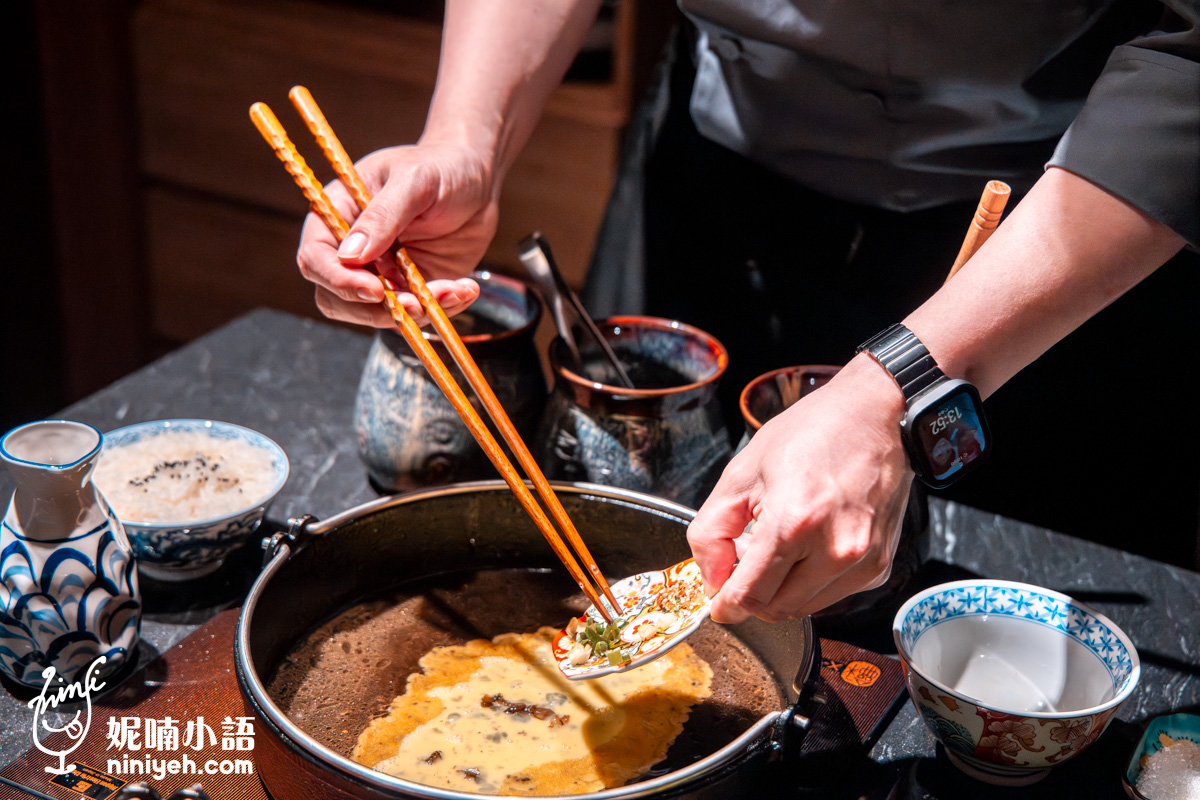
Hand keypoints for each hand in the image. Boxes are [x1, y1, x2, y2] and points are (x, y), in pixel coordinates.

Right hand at [296, 141, 497, 327]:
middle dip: (375, 310)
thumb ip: (382, 215)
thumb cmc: (440, 167)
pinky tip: (465, 289)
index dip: (338, 280)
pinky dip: (440, 310)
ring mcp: (381, 273)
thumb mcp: (414, 180)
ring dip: (413, 314)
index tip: (373, 290)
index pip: (316, 258)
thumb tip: (350, 255)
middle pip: (337, 298)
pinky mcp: (411, 288)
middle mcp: (353, 250)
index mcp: (337, 215)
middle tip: (415, 304)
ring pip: (377, 314)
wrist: (477, 180)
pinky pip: (415, 314)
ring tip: (452, 292)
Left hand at [687, 355, 913, 621]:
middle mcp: (835, 549)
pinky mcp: (879, 565)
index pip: (750, 596)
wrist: (873, 416)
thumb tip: (711, 580)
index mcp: (794, 523)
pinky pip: (831, 594)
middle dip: (751, 595)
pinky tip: (805, 547)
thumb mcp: (740, 474)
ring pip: (804, 608)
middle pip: (776, 609)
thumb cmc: (810, 434)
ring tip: (774, 548)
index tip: (717, 601)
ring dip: (780, 590)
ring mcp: (862, 561)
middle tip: (742, 562)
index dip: (725, 603)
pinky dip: (809, 582)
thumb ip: (711, 532)